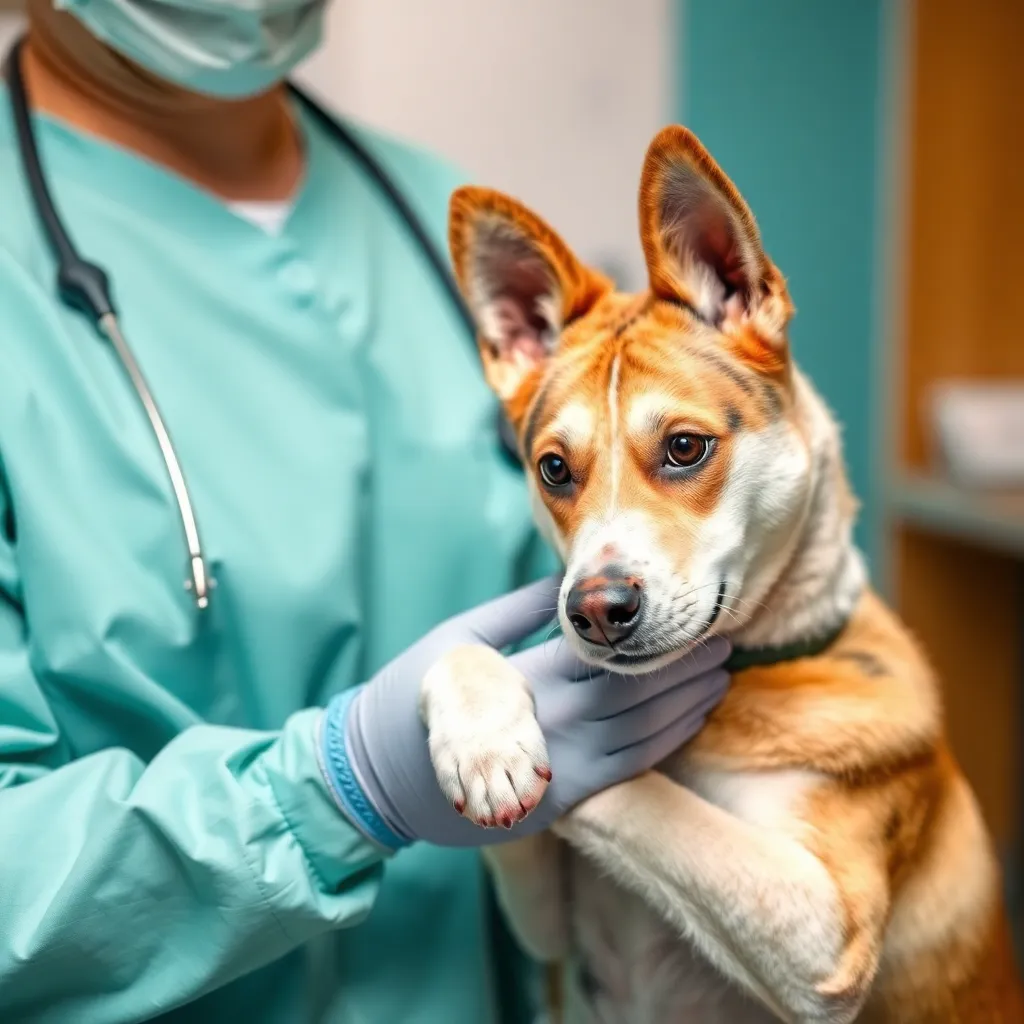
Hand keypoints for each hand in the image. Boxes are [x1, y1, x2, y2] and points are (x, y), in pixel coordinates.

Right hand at [320, 577, 729, 848]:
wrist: (383, 778)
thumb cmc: (417, 695)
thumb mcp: (459, 638)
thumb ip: (519, 611)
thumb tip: (572, 583)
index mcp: (525, 680)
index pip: (605, 655)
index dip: (655, 638)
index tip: (691, 615)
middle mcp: (551, 727)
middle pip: (635, 694)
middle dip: (685, 669)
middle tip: (726, 642)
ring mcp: (560, 770)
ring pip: (641, 736)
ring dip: (686, 706)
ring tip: (720, 678)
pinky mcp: (562, 801)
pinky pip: (626, 771)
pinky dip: (664, 744)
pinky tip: (689, 721)